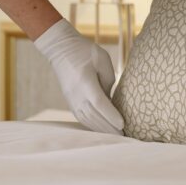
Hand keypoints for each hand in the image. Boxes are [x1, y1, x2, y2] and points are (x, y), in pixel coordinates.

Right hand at [33, 19, 123, 133]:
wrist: (61, 49)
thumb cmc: (85, 51)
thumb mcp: (102, 59)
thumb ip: (108, 80)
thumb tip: (110, 99)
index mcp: (85, 82)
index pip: (99, 103)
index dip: (110, 115)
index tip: (122, 124)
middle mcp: (76, 94)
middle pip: (93, 115)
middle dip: (109, 127)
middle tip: (123, 135)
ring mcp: (71, 99)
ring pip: (86, 119)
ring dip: (101, 129)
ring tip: (115, 135)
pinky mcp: (70, 101)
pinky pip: (81, 117)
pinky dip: (92, 125)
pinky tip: (102, 129)